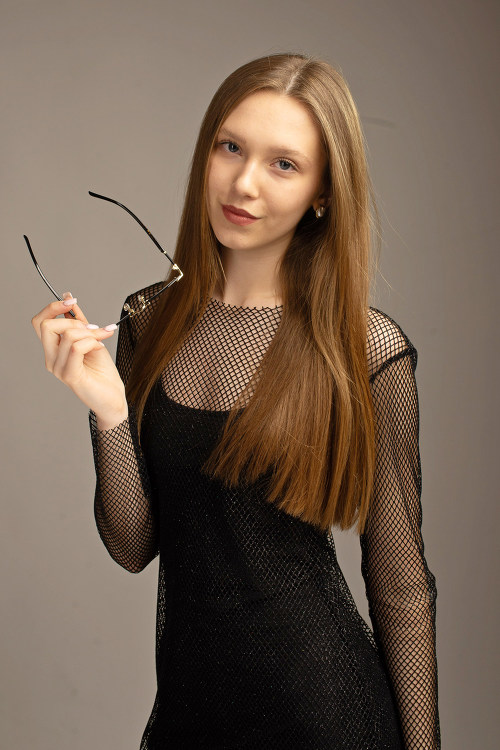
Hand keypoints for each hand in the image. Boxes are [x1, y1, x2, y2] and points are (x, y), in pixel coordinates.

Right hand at [31, 293, 128, 428]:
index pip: (39, 323)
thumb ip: (79, 321)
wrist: (114, 397)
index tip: (70, 300)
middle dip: (73, 321)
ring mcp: (58, 368)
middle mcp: (51, 359)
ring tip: (102, 339)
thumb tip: (69, 299)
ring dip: (91, 333)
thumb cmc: (102, 372)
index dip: (53, 308)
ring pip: (68, 336)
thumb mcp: (91, 339)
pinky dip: (92, 342)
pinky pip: (77, 348)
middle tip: (93, 328)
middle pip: (47, 326)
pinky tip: (101, 347)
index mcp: (53, 350)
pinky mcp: (69, 375)